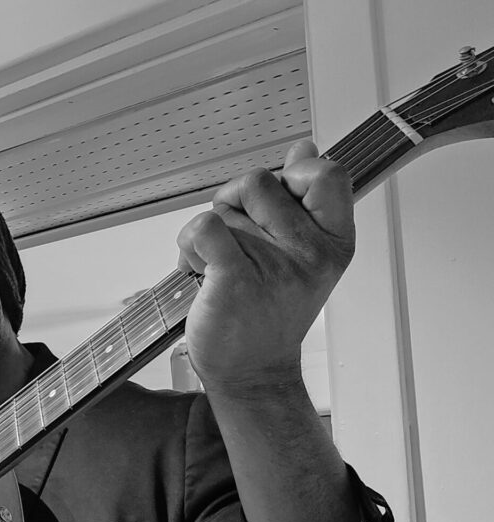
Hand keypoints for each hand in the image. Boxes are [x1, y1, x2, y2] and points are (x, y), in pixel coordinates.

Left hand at [176, 141, 353, 394]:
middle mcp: (310, 254)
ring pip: (224, 206)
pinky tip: (197, 268)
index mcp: (334, 242)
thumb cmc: (271, 313)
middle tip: (237, 245)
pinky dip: (189, 243)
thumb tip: (306, 149)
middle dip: (235, 205)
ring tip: (218, 265)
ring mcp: (274, 268)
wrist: (252, 372)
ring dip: (210, 229)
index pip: (328, 173)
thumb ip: (304, 199)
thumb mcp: (301, 254)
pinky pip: (203, 227)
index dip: (292, 175)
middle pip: (259, 181)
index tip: (274, 206)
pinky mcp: (235, 281)